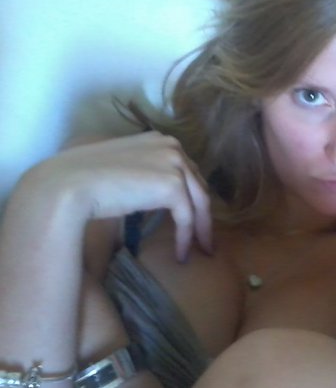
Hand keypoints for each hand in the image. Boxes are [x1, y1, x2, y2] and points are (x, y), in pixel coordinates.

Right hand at [15, 131, 211, 261]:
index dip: (192, 196)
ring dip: (201, 230)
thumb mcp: (124, 170)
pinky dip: (186, 238)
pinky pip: (187, 217)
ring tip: (202, 251)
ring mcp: (175, 164)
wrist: (70, 183)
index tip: (194, 217)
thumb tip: (155, 197)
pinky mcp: (172, 186)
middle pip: (197, 186)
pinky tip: (181, 254)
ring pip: (198, 202)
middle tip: (206, 238)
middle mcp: (173, 147)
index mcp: (161, 140)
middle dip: (203, 214)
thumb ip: (145, 175)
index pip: (186, 171)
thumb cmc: (86, 179)